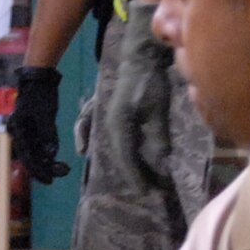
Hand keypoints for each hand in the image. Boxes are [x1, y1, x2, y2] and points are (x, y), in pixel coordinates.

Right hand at [8, 66, 68, 183]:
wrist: (38, 79)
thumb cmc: (40, 94)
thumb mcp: (45, 114)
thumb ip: (47, 134)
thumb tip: (51, 153)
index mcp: (17, 130)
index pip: (27, 156)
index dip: (38, 170)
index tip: (50, 180)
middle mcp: (19, 133)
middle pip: (30, 157)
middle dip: (45, 167)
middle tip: (62, 173)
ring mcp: (26, 132)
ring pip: (36, 153)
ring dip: (48, 161)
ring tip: (63, 168)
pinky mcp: (33, 129)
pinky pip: (39, 146)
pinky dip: (48, 153)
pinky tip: (57, 159)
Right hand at [103, 20, 173, 189]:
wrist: (140, 57)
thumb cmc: (151, 80)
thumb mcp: (159, 109)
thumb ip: (159, 135)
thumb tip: (163, 160)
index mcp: (119, 125)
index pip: (127, 158)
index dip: (137, 177)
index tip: (149, 192)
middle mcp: (106, 124)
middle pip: (117, 156)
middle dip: (132, 174)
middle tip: (149, 189)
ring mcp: (102, 116)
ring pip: (106, 147)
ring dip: (118, 163)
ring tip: (131, 178)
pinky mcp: (104, 110)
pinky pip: (90, 129)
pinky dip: (89, 140)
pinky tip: (85, 150)